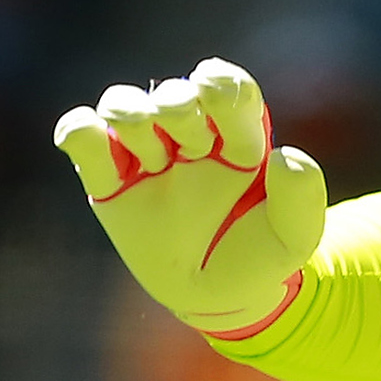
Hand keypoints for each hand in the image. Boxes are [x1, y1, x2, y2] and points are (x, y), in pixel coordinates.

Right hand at [53, 58, 326, 338]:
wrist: (218, 297)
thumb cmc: (259, 256)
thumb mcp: (295, 238)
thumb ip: (302, 200)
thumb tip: (288, 156)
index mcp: (238, 137)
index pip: (227, 90)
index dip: (219, 83)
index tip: (213, 87)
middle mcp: (190, 136)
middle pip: (174, 95)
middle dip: (178, 108)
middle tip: (192, 145)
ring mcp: (147, 155)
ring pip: (124, 105)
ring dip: (130, 113)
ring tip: (150, 152)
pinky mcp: (108, 180)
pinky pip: (84, 139)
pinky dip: (78, 129)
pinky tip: (83, 135)